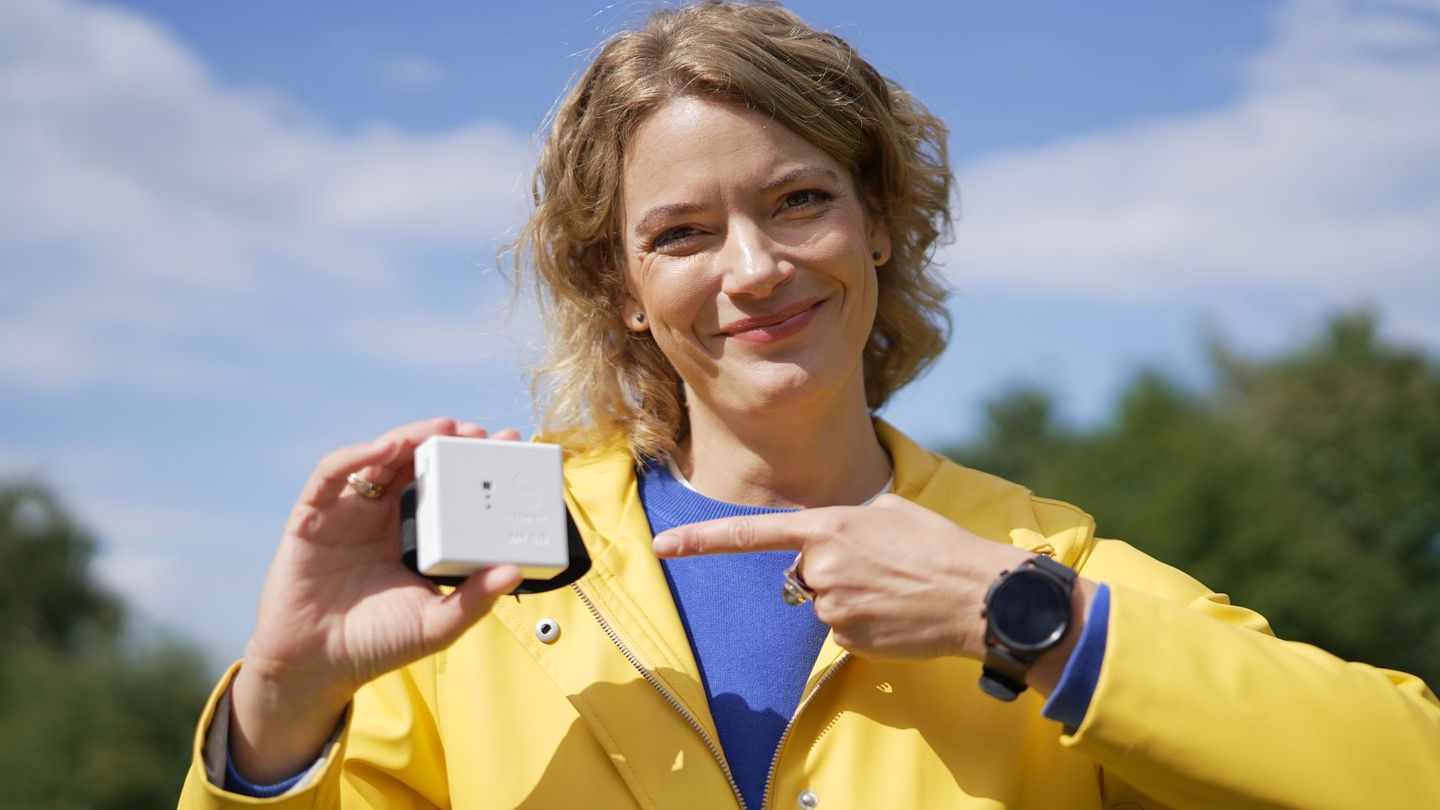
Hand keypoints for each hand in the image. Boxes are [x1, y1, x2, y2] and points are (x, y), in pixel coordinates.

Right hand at [230, 418, 524, 782]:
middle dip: (450, 441)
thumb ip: (475, 599)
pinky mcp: (314, 515)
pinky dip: (357, 456)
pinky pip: (332, 474)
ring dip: (411, 437)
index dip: (477, 465)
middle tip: (479, 433)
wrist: (316, 668)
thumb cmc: (377, 643)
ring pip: (381, 457)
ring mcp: (351, 512)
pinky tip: (384, 449)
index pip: (451, 487)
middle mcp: (386, 516)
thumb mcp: (437, 624)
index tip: (510, 447)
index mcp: (418, 535)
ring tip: (441, 430)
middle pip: (420, 463)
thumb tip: (515, 572)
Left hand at [652, 494, 1035, 660]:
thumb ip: (845, 522)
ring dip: (852, 601)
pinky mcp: (848, 639)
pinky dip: (864, 627)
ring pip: (823, 605)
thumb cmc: (940, 547)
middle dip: (831, 574)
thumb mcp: (890, 512)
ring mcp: (833, 605)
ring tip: (895, 592)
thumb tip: (825, 543)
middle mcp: (822, 565)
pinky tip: (896, 617)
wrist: (981, 595)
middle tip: (881, 570)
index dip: (701, 538)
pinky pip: (842, 631)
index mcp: (829, 525)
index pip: (751, 532)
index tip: (661, 544)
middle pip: (802, 574)